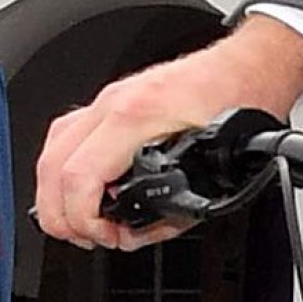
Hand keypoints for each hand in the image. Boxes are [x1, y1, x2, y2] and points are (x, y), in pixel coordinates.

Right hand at [34, 15, 302, 250]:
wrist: (249, 64)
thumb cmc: (239, 100)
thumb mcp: (215, 169)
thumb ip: (174, 208)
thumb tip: (139, 232)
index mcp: (136, 115)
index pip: (78, 176)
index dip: (82, 221)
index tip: (104, 237)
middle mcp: (116, 101)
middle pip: (53, 165)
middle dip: (62, 215)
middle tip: (90, 237)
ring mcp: (112, 95)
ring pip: (54, 147)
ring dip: (58, 192)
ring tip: (83, 220)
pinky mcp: (115, 96)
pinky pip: (69, 133)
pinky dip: (66, 167)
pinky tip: (84, 188)